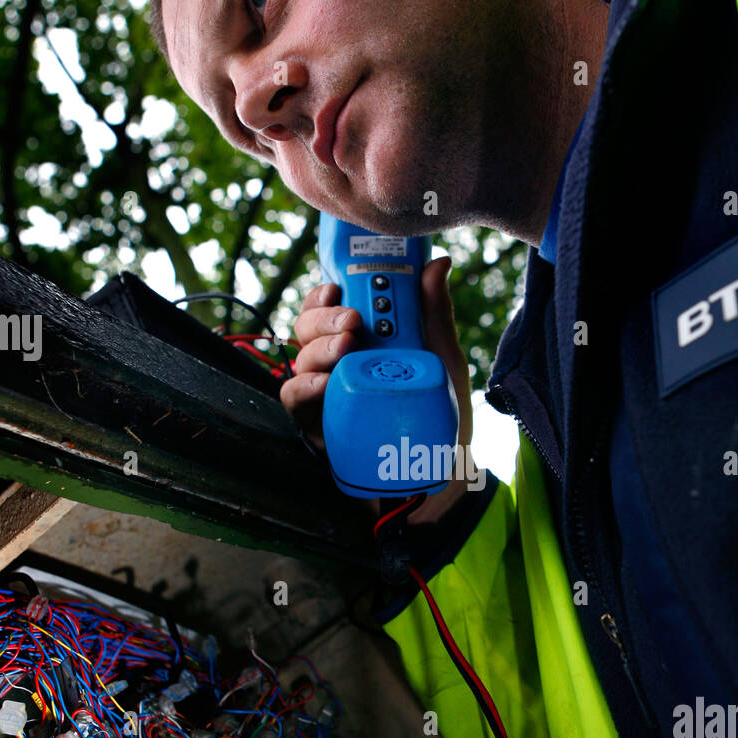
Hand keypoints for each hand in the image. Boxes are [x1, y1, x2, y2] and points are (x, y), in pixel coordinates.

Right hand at [280, 256, 474, 522]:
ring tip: (345, 349)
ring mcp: (324, 393)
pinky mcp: (315, 424)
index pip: (329, 307)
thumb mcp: (444, 360)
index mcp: (363, 341)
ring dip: (318, 348)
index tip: (337, 286)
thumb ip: (435, 314)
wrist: (442, 474)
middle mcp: (337, 363)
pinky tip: (326, 384)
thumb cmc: (440, 416)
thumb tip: (437, 263)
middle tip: (353, 322)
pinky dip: (305, 387)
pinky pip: (294, 399)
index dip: (325, 293)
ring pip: (299, 358)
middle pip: (307, 327)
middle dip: (324, 318)